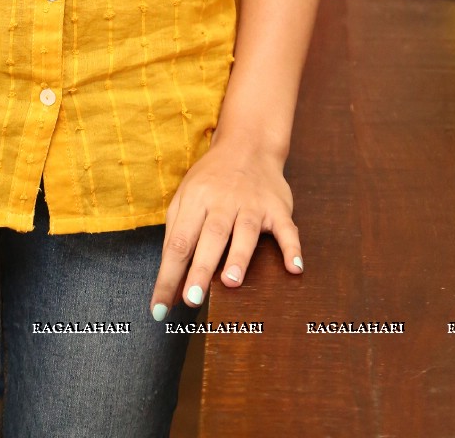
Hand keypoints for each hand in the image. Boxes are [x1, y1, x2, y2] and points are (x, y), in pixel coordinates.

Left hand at [149, 133, 302, 318]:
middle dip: (201, 269)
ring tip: (232, 282)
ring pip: (245, 229)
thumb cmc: (211, 180)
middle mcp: (222, 201)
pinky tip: (294, 267)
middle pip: (210, 236)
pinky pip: (285, 228)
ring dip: (239, 255)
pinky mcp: (277, 208)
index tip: (159, 310)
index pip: (178, 242)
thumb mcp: (185, 199)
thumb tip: (169, 289)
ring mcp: (252, 203)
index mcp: (195, 200)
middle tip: (192, 299)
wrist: (248, 144)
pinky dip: (292, 246)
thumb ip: (176, 240)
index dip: (168, 277)